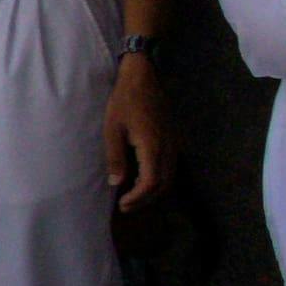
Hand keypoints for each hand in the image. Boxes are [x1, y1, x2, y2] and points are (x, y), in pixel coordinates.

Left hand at [105, 53, 175, 211]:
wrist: (143, 78)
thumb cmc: (124, 101)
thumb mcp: (112, 129)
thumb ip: (115, 157)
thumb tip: (116, 183)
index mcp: (153, 146)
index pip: (151, 182)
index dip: (138, 197)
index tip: (122, 204)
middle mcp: (168, 148)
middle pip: (163, 184)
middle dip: (145, 199)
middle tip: (125, 206)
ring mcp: (174, 144)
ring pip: (169, 177)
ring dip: (153, 190)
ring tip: (132, 197)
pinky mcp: (173, 140)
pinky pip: (170, 167)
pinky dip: (158, 179)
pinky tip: (142, 179)